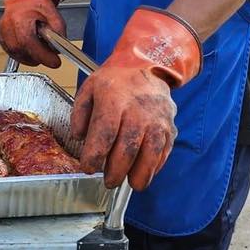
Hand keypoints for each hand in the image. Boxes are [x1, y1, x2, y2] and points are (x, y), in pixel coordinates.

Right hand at [0, 0, 67, 67]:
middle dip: (38, 57)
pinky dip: (23, 55)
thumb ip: (58, 31)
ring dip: (30, 57)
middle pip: (21, 50)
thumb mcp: (54, 14)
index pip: (28, 42)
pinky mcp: (1, 36)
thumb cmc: (38, 2)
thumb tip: (58, 49)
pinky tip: (31, 51)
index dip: (42, 55)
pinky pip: (11, 51)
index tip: (55, 62)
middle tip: (50, 57)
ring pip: (15, 53)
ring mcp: (2, 31)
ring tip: (41, 51)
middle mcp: (7, 24)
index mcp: (19, 17)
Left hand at [70, 7, 201, 189]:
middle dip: (116, 170)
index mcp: (114, 101)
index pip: (104, 134)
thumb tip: (79, 137)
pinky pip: (165, 150)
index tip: (88, 168)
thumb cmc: (114, 81)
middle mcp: (138, 111)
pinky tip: (146, 173)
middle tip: (108, 182)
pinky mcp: (170, 126)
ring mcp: (157, 119)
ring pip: (151, 152)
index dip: (95, 155)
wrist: (147, 65)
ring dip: (141, 173)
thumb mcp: (89, 89)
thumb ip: (79, 114)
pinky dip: (156, 165)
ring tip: (131, 184)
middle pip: (128, 148)